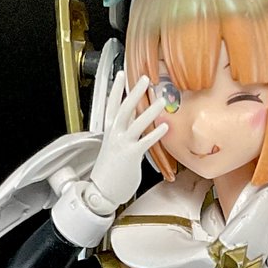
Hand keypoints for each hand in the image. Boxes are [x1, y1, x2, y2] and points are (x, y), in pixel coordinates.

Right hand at [86, 74, 167, 212]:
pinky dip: (155, 133)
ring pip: (136, 122)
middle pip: (124, 108)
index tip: (121, 75)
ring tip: (161, 100)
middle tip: (144, 78)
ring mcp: (122, 144)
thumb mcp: (113, 148)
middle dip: (134, 92)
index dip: (116, 90)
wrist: (102, 192)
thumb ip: (122, 134)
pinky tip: (165, 127)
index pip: (111, 105)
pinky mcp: (131, 155)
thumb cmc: (109, 172)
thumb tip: (132, 123)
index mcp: (109, 131)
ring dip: (149, 110)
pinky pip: (145, 142)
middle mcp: (114, 135)